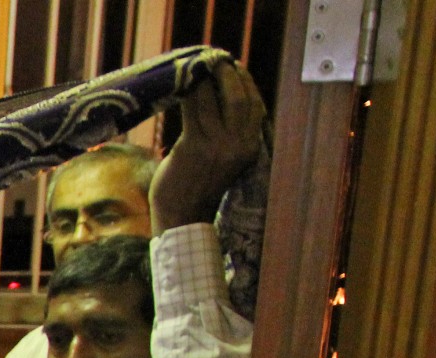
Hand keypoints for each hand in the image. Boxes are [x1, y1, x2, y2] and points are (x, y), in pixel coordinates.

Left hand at [150, 62, 265, 231]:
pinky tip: (180, 85)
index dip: (246, 84)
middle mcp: (238, 146)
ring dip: (204, 79)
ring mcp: (217, 146)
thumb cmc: (197, 189)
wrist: (181, 218)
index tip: (236, 68)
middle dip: (229, 75)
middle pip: (240, 98)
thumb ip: (227, 136)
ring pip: (214, 100)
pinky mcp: (193, 146)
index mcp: (250, 149)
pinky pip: (192, 109)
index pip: (255, 107)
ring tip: (195, 68)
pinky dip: (187, 93)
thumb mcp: (223, 162)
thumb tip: (218, 101)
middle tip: (216, 61)